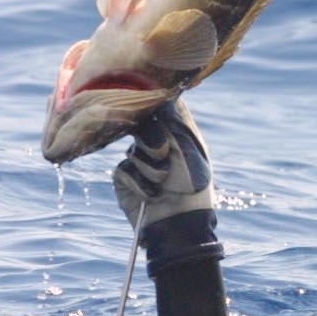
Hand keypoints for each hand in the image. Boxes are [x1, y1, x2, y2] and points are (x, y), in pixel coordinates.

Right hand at [113, 99, 212, 232]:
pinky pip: (124, 171)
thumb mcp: (187, 148)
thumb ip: (171, 119)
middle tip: (165, 153)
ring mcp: (138, 159)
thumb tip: (160, 92)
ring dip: (151, 167)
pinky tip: (152, 195)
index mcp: (178, 132)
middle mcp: (158, 143)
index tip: (154, 108)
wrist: (179, 224)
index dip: (154, 106)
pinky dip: (140, 183)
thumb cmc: (192, 185)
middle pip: (142, 125)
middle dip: (153, 140)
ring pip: (133, 150)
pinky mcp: (124, 178)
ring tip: (164, 183)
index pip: (159, 107)